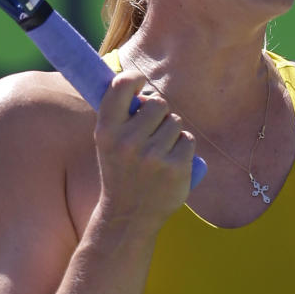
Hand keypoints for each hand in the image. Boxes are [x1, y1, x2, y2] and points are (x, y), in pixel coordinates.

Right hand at [93, 72, 195, 225]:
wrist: (129, 215)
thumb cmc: (120, 170)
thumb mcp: (108, 142)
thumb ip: (119, 114)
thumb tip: (138, 82)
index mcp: (106, 130)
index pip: (121, 85)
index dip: (135, 78)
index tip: (140, 83)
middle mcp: (128, 142)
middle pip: (158, 103)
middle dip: (159, 114)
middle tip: (150, 133)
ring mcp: (153, 156)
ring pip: (176, 122)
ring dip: (172, 133)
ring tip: (158, 153)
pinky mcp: (176, 168)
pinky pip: (188, 140)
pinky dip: (183, 149)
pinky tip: (170, 164)